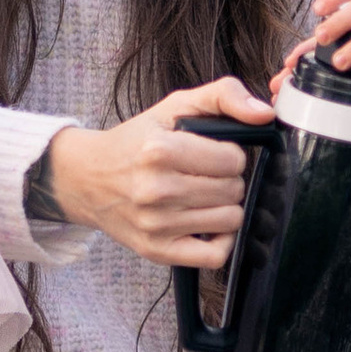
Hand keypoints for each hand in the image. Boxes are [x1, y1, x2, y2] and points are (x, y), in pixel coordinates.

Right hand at [46, 78, 274, 267]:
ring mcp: (156, 224)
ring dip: (224, 206)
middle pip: (233, 190)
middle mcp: (156, 189)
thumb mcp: (174, 106)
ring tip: (204, 195)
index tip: (213, 154)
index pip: (233, 159)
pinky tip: (208, 224)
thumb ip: (223, 95)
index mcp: (160, 150)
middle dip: (228, 180)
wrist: (86, 178)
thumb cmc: (135, 142)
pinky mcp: (156, 250)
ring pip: (229, 220)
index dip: (230, 155)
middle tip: (206, 174)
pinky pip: (214, 256)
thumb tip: (264, 114)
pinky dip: (220, 241)